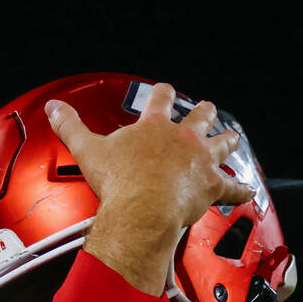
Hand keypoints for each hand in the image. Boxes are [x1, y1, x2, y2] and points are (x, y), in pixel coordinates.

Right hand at [46, 83, 252, 294]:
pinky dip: (241, 191)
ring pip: (223, 145)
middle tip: (206, 110)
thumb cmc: (120, 184)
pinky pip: (234, 188)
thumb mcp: (88, 150)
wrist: (142, 210)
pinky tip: (247, 191)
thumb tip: (54, 110)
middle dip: (204, 113)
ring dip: (228, 141)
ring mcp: (201, 161)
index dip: (164, 93)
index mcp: (155, 127)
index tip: (166, 90)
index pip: (161, 99)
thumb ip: (71, 127)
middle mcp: (183, 139)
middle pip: (201, 117)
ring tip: (232, 137)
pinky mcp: (212, 186)